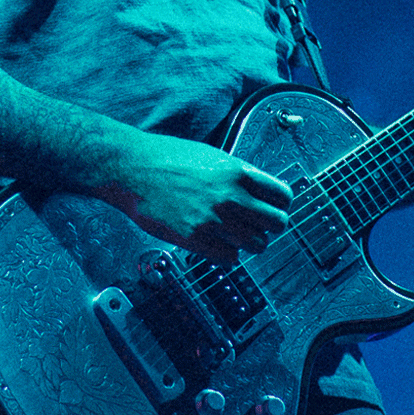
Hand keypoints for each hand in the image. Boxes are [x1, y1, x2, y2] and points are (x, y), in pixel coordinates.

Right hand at [97, 132, 293, 263]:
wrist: (130, 167)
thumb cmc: (165, 157)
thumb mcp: (210, 156)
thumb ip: (236, 174)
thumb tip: (258, 190)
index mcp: (237, 172)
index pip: (283, 195)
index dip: (282, 205)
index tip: (277, 209)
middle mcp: (230, 196)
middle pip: (277, 223)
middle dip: (271, 227)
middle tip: (262, 228)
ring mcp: (213, 219)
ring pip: (256, 244)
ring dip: (250, 243)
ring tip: (238, 237)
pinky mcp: (195, 238)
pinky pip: (231, 258)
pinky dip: (229, 255)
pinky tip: (220, 245)